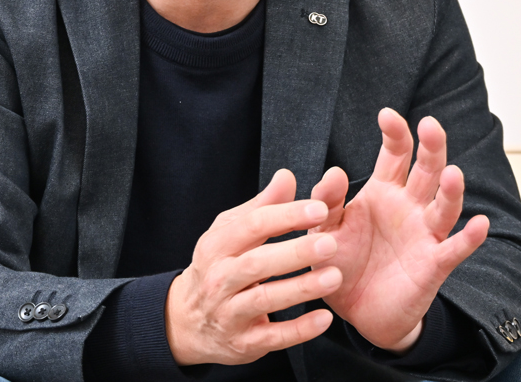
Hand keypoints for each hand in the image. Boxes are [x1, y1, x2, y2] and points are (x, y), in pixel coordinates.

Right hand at [165, 169, 345, 365]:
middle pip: (257, 263)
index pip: (252, 226)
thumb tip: (287, 177)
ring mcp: (229, 312)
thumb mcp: (230, 232)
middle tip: (330, 244)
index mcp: (218, 245)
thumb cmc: (218, 266)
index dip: (287, 216)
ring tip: (334, 276)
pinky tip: (324, 318)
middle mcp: (220, 278)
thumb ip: (262, 206)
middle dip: (295, 252)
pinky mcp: (243, 343)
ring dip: (301, 288)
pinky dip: (299, 330)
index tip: (319, 209)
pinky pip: (273, 337)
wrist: (187, 322)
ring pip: (264, 300)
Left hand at [309, 108, 489, 351]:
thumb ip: (327, 202)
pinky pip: (455, 249)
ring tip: (453, 173)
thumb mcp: (324, 230)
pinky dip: (469, 238)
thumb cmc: (341, 263)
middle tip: (431, 125)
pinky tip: (480, 224)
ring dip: (450, 190)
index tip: (387, 115)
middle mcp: (409, 207)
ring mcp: (424, 234)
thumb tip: (335, 171)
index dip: (395, 134)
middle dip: (431, 148)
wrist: (355, 312)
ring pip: (444, 206)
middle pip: (427, 171)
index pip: (395, 155)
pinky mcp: (434, 265)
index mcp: (383, 191)